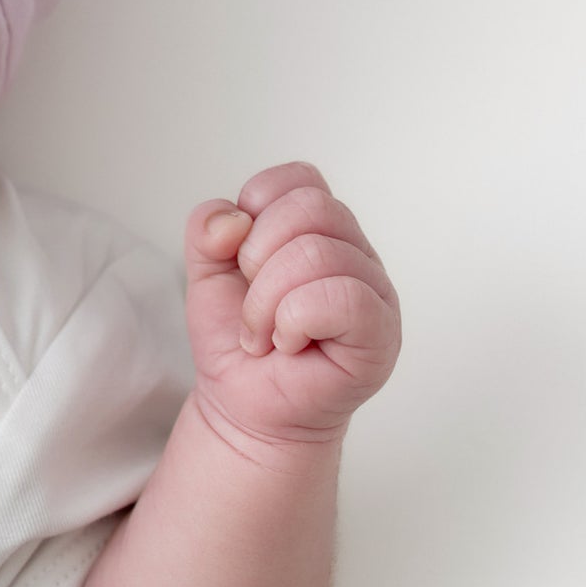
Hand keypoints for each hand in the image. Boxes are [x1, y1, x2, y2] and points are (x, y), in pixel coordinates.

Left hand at [184, 162, 400, 452]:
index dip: (256, 210)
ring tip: (264, 332)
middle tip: (252, 303)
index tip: (241, 258)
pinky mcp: (381, 334)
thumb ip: (209, 229)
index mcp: (320, 229)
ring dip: (268, 300)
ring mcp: (375, 291)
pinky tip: (288, 343)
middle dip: (258, 256)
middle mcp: (355, 252)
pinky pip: (342, 297)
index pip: (299, 179)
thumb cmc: (237, 337)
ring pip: (319, 252)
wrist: (244, 406)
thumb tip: (233, 220)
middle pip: (311, 207)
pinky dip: (295, 320)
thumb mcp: (205, 271)